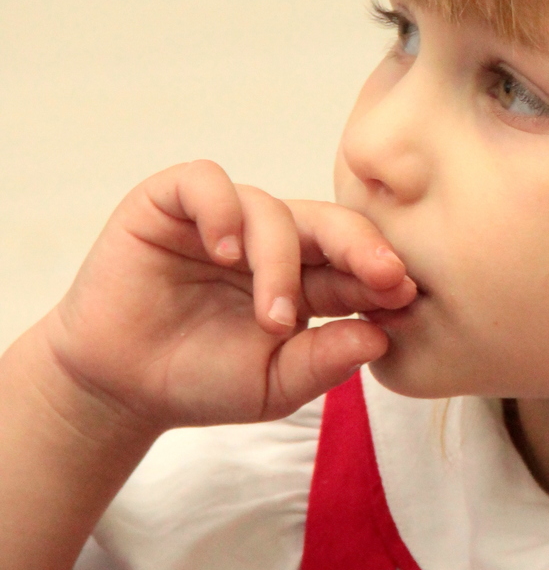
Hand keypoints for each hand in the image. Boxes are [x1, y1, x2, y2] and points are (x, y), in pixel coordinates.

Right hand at [39, 160, 410, 432]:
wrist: (119, 387)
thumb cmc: (201, 381)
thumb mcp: (272, 384)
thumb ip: (323, 361)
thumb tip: (381, 337)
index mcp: (307, 278)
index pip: (355, 263)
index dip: (383, 276)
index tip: (408, 298)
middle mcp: (272, 240)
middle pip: (330, 223)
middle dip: (363, 248)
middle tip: (386, 278)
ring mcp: (223, 218)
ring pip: (272, 209)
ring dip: (280, 262)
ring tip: (273, 317)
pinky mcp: (171, 203)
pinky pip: (207, 182)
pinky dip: (221, 211)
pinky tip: (224, 253)